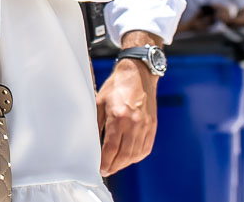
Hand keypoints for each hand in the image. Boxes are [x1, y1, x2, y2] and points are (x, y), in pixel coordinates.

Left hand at [96, 58, 156, 175]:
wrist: (138, 74)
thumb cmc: (116, 86)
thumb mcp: (99, 101)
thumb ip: (96, 123)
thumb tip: (91, 142)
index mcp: (119, 116)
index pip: (111, 148)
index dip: (105, 161)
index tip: (99, 168)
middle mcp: (134, 123)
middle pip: (125, 155)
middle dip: (114, 166)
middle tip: (106, 171)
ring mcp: (145, 126)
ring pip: (136, 154)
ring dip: (124, 164)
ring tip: (115, 166)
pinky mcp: (152, 126)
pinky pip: (145, 148)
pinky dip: (136, 156)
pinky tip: (128, 158)